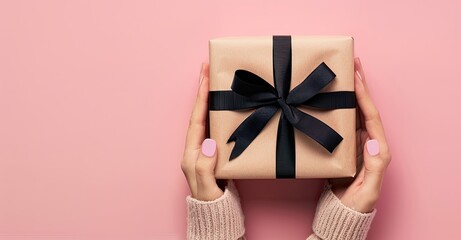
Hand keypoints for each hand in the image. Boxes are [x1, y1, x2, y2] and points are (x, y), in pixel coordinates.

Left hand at [181, 63, 223, 200]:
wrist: (216, 212)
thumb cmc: (211, 200)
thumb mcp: (206, 185)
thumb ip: (204, 166)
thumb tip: (210, 142)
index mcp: (191, 152)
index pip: (196, 119)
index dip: (200, 98)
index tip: (204, 77)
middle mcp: (196, 146)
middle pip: (199, 112)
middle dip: (202, 90)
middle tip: (207, 67)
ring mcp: (204, 148)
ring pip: (206, 116)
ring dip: (209, 97)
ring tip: (214, 78)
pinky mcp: (214, 151)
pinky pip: (215, 125)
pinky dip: (218, 110)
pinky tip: (225, 103)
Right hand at [329, 57, 391, 212]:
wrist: (342, 214)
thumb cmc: (357, 205)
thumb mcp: (369, 189)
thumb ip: (375, 166)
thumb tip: (373, 139)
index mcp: (378, 149)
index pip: (372, 115)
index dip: (365, 94)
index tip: (357, 75)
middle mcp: (369, 142)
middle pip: (365, 108)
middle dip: (360, 85)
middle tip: (353, 63)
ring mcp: (357, 144)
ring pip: (354, 112)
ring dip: (350, 93)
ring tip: (343, 74)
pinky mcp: (345, 148)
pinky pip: (343, 123)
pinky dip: (339, 107)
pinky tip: (330, 99)